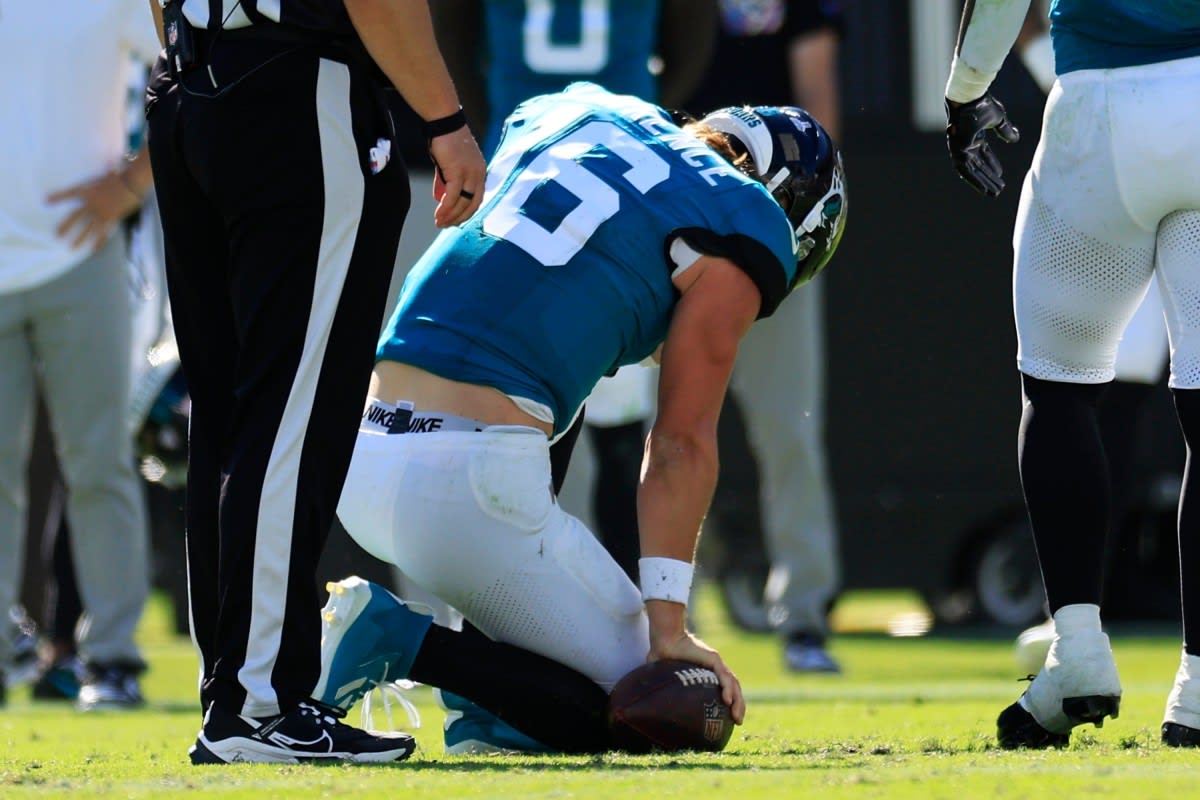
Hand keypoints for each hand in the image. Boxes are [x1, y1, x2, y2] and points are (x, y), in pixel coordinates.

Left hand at [46, 169, 143, 250]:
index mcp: (87, 191)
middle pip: (75, 216)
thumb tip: (104, 172)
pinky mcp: (110, 219)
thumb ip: (99, 178)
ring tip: (72, 248)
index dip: (58, 198)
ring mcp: (100, 213)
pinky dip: (99, 241)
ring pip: (88, 228)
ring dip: (80, 238)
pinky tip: (94, 249)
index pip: (69, 194)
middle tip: (57, 235)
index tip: (47, 202)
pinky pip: (103, 232)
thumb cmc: (118, 177)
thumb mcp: (103, 175)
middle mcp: (91, 204)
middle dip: (66, 225)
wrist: (129, 184)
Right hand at [429, 126, 485, 227]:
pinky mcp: (459, 171)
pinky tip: (438, 214)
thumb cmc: (444, 140)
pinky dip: (446, 207)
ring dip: (450, 216)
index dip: (466, 212)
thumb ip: (445, 181)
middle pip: (472, 204)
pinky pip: (453, 196)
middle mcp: (479, 174)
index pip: (477, 198)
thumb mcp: (447, 164)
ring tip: (439, 223)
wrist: (443, 122)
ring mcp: (471, 173)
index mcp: (480, 171)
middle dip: (459, 218)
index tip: (455, 221)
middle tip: (445, 226)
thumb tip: (440, 198)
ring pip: (463, 202)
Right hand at [646, 600, 745, 723]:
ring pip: (733, 683)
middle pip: (734, 687)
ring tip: (736, 717)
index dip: (731, 701)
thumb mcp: (671, 677)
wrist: (665, 640)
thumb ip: (670, 688)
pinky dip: (728, 689)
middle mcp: (716, 667)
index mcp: (709, 671)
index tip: (730, 717)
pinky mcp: (713, 659)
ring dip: (737, 701)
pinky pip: (724, 677)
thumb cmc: (664, 657)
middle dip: (739, 705)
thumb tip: (656, 707)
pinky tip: (728, 701)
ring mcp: (716, 663)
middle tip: (737, 721)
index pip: (726, 686)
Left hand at [945, 93, 1019, 196]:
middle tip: (997, 191)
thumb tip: (1015, 138)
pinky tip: (984, 188)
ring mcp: (959, 147)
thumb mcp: (998, 119)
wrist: (970, 96)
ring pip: (972, 171)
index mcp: (973, 136)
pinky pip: (966, 170)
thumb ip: (1005, 130)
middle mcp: (965, 144)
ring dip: (983, 183)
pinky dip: (975, 180)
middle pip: (977, 166)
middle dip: (988, 178)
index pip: (983, 155)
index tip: (1000, 175)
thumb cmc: (982, 103)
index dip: (991, 165)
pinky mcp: (957, 150)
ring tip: (994, 193)